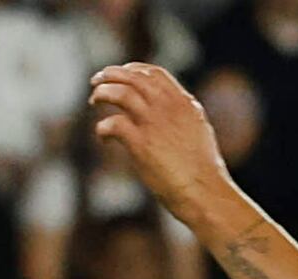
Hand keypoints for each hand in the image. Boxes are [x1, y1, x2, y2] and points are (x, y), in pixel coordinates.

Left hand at [90, 63, 233, 223]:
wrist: (203, 190)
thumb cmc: (201, 170)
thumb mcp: (197, 131)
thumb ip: (181, 116)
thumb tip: (169, 114)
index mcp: (183, 103)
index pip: (155, 74)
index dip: (134, 70)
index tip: (120, 74)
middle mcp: (168, 107)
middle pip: (134, 77)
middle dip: (111, 74)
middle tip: (96, 81)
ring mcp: (154, 123)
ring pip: (121, 93)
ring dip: (103, 93)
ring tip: (93, 100)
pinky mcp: (141, 144)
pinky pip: (113, 124)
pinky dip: (102, 127)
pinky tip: (102, 137)